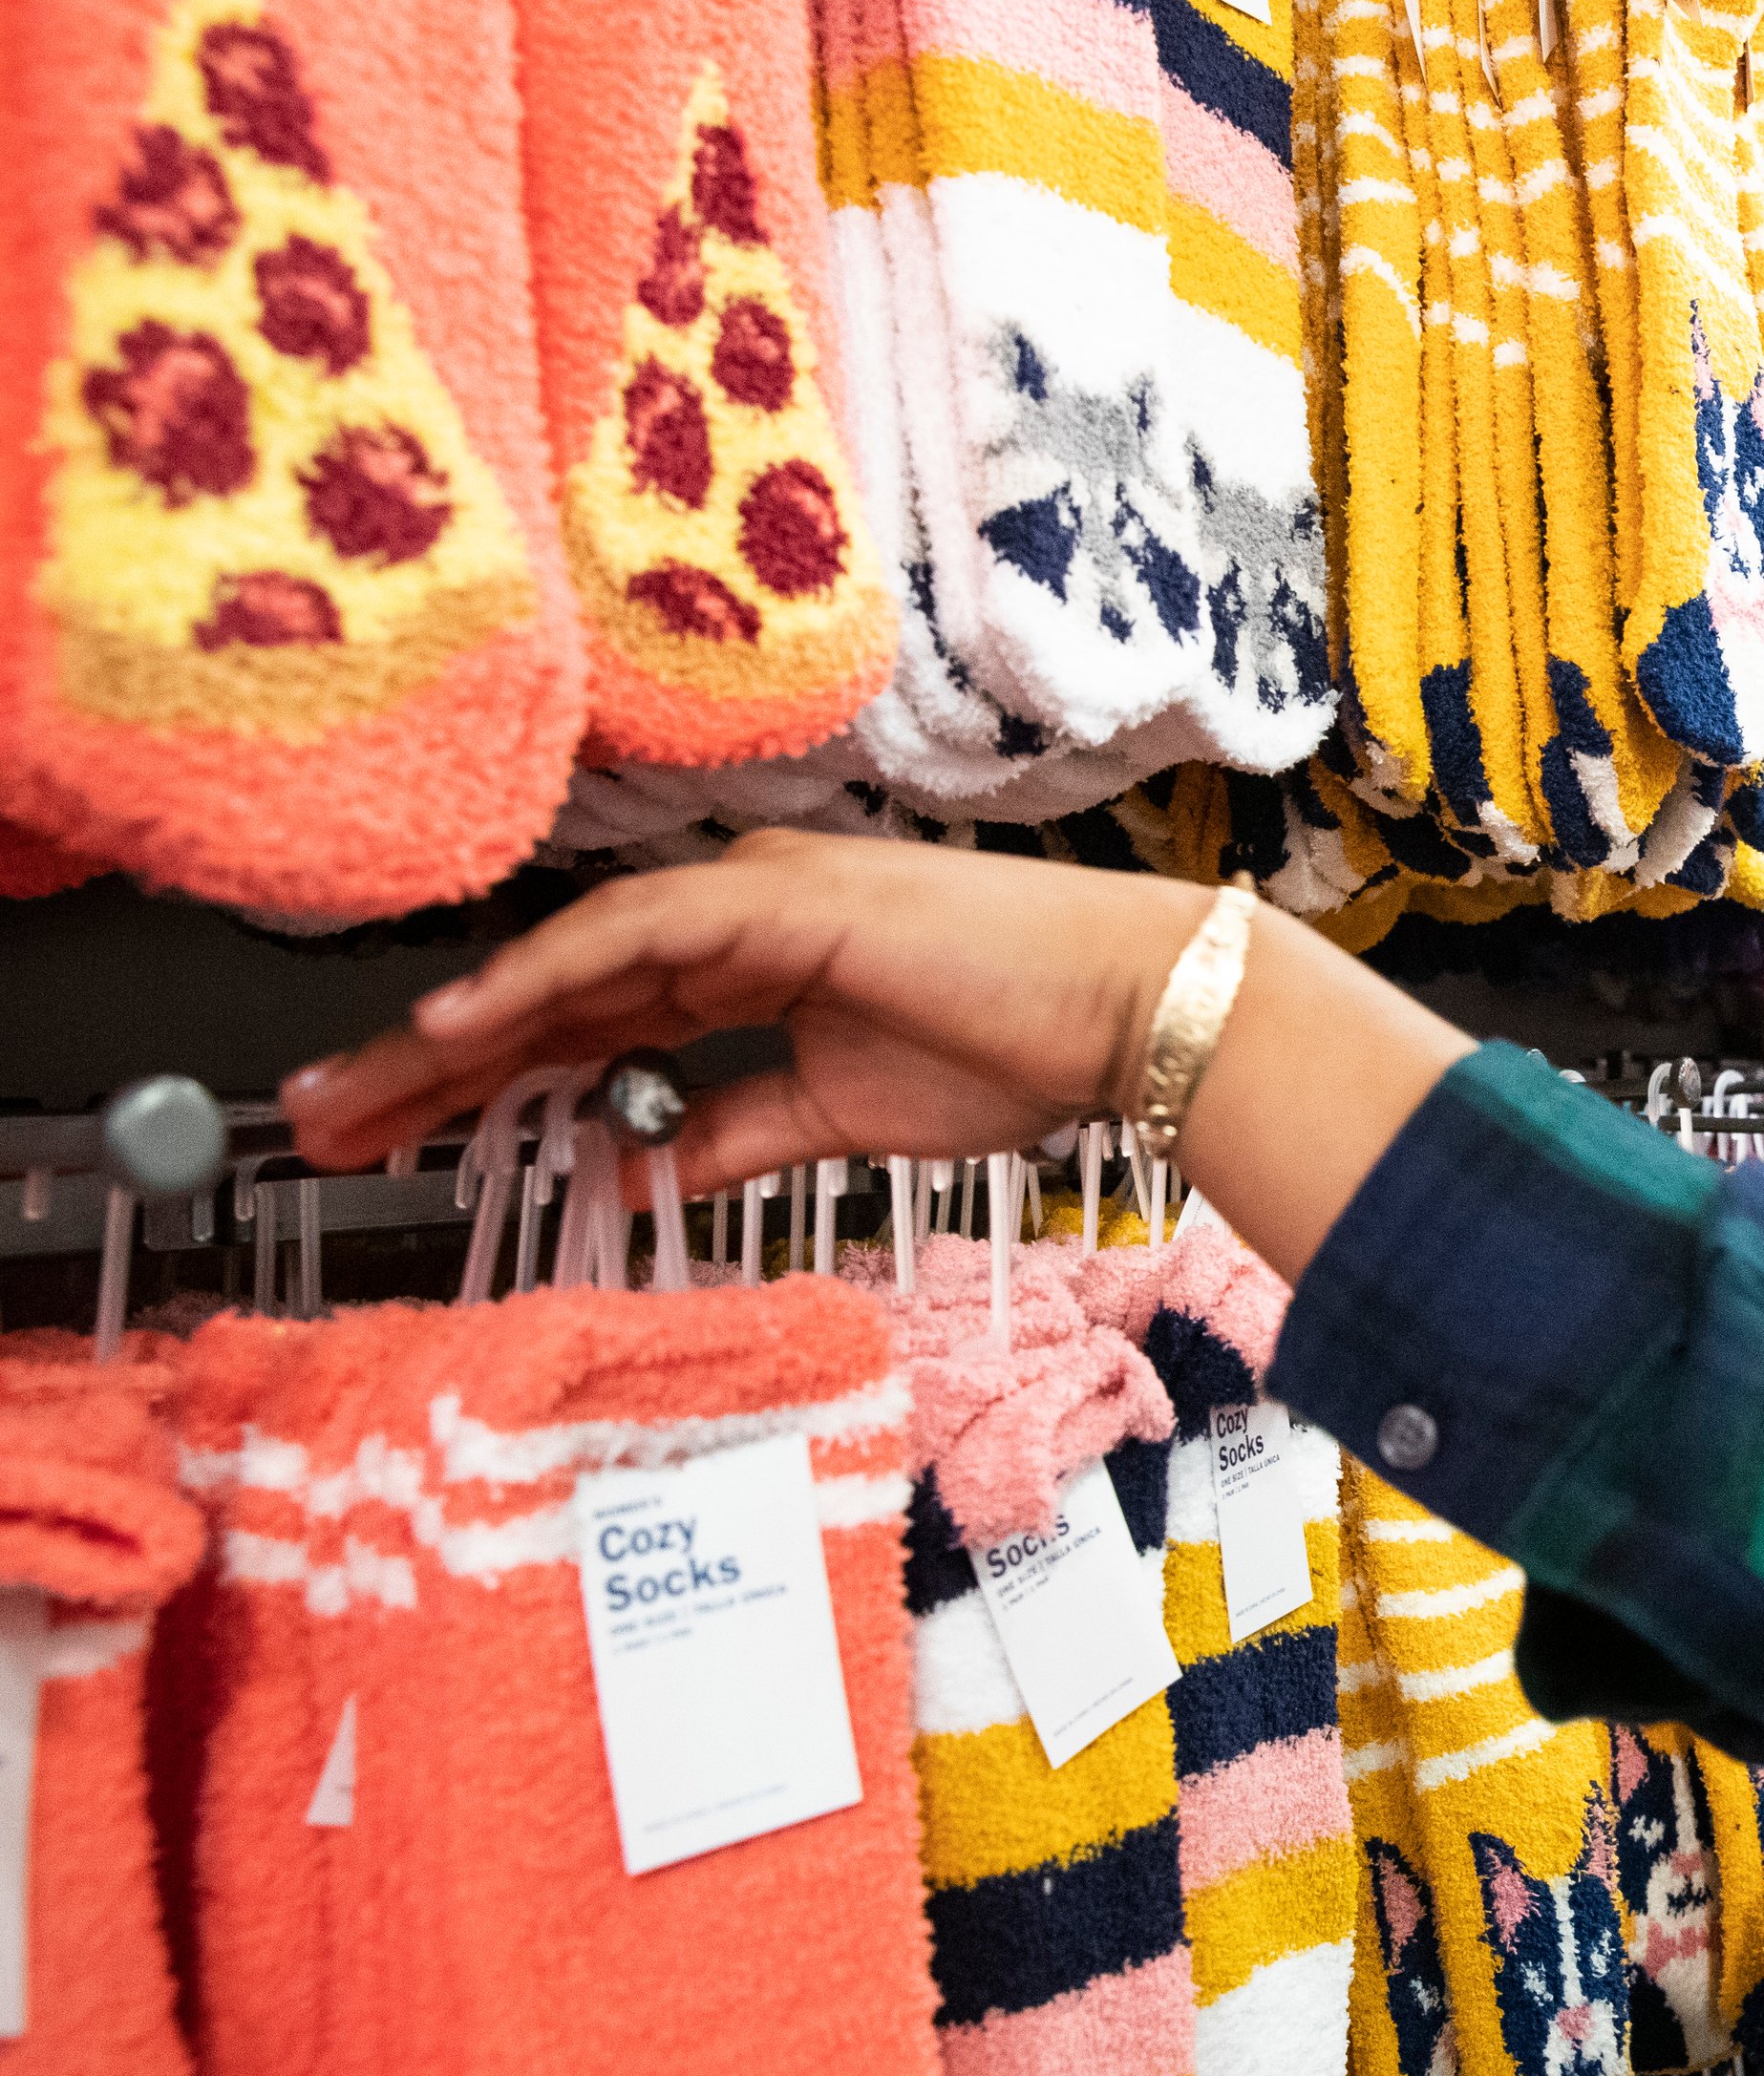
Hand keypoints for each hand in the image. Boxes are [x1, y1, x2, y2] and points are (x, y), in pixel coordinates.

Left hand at [279, 831, 1203, 1189]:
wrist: (1128, 1012)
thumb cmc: (1023, 1051)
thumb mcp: (845, 1118)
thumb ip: (739, 1136)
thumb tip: (649, 1178)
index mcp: (753, 958)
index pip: (588, 1018)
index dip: (484, 1075)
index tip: (400, 1133)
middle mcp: (737, 912)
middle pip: (552, 990)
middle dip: (430, 1062)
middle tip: (322, 1119)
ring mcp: (755, 897)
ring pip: (566, 961)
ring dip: (452, 1031)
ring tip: (354, 1091)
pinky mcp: (780, 902)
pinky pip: (631, 940)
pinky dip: (541, 978)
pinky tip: (462, 1024)